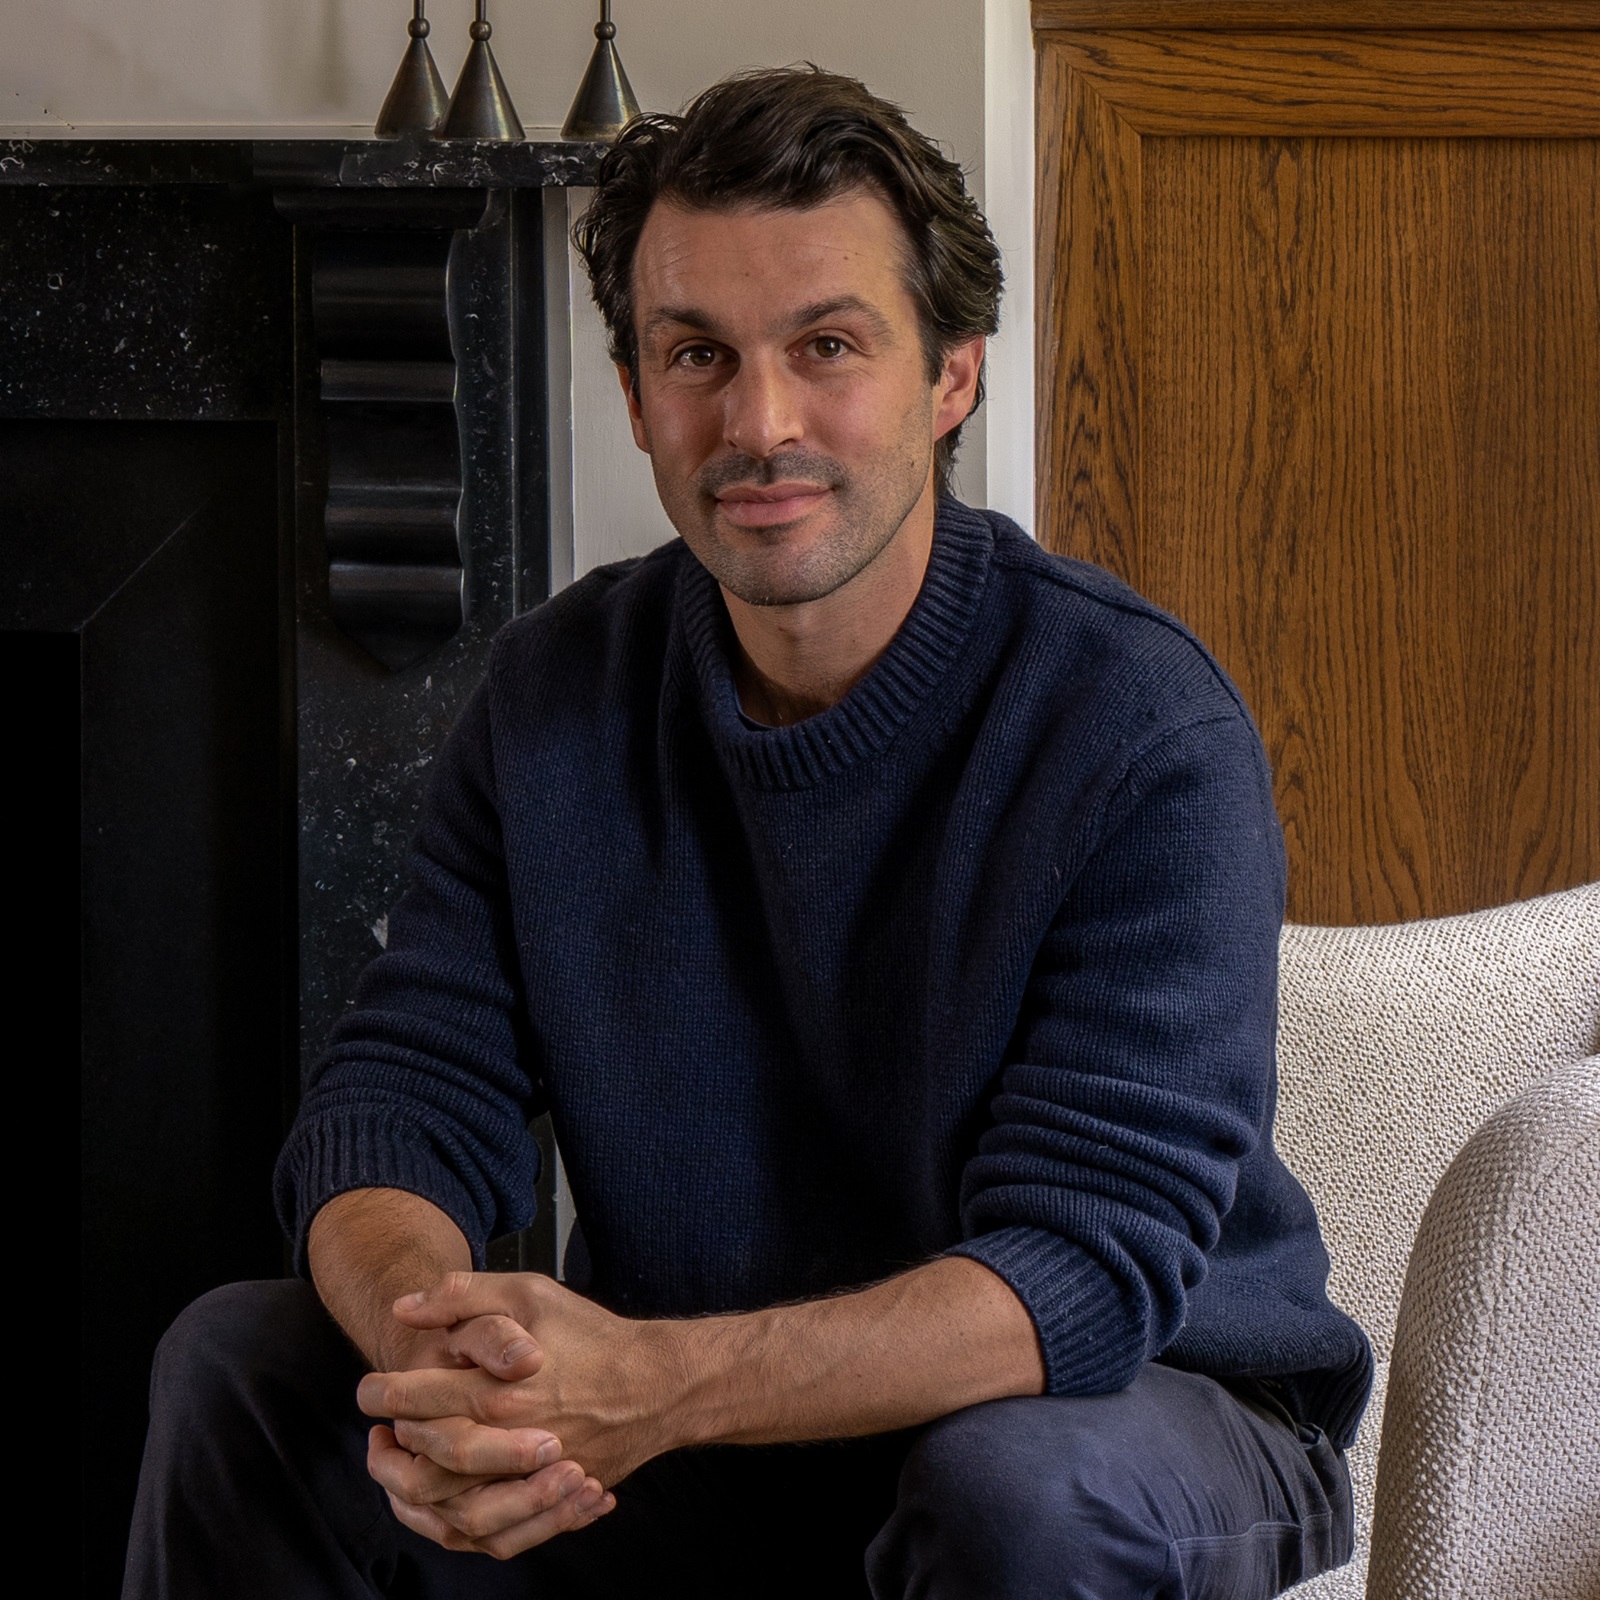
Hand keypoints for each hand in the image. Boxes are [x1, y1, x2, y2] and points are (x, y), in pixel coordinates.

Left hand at [365, 1299, 616, 1557]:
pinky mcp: (549, 1502)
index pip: (412, 1400)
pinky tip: (446, 1507)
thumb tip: (406, 1307)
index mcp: (496, 1390)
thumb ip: (463, 1294)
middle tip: (381, 1432)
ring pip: (450, 1510)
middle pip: (423, 1462)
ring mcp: (530, 1481)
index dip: (379, 1395)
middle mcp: (507, 1443)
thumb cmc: (594, 1337)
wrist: (657, 1384)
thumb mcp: (529, 1294)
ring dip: (416, 1493)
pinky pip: (492, 1536)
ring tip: (404, 1470)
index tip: (368, 1391)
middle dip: (391, 1448)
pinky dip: (460, 1529)